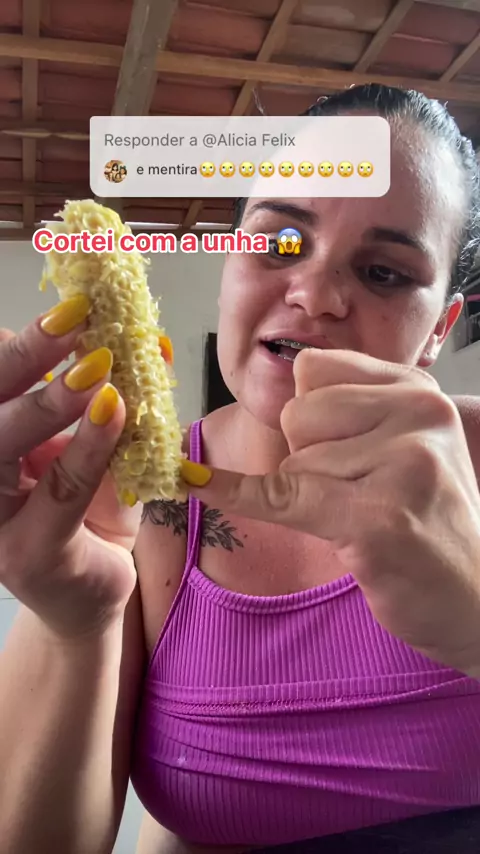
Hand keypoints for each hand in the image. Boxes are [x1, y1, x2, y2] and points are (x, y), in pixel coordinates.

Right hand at [0, 303, 140, 642]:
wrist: (90, 596)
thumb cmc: (88, 515)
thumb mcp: (91, 450)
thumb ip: (105, 402)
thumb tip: (146, 342)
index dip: (23, 345)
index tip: (66, 306)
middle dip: (28, 356)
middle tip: (74, 316)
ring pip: (5, 442)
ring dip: (52, 399)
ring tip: (96, 365)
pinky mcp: (25, 553)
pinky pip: (59, 490)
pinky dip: (87, 448)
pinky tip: (114, 412)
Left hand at [183, 349, 479, 675]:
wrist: (477, 597)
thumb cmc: (429, 521)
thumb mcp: (408, 443)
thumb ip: (354, 407)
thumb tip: (283, 374)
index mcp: (417, 389)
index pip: (313, 370)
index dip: (309, 413)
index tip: (334, 448)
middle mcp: (417, 413)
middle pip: (298, 414)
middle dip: (308, 459)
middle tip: (359, 493)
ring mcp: (402, 463)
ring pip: (293, 462)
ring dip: (312, 498)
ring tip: (365, 518)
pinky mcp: (377, 518)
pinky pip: (281, 497)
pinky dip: (235, 495)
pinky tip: (196, 485)